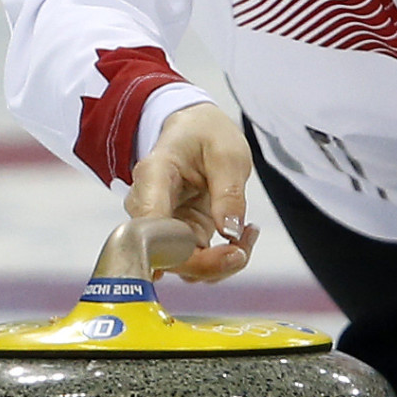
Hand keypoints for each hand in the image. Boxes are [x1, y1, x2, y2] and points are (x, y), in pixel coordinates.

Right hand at [123, 102, 257, 282]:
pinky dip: (222, 259)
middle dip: (209, 264)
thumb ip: (228, 192)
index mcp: (153, 176)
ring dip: (220, 264)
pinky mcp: (178, 236)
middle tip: (244, 249)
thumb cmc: (205, 134)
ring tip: (248, 234)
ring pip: (181, 265)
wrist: (195, 131)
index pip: (151, 227)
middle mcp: (148, 206)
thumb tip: (229, 232)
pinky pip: (195, 261)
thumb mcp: (228, 153)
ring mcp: (161, 225)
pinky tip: (241, 235)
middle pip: (164, 255)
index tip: (228, 250)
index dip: (181, 252)